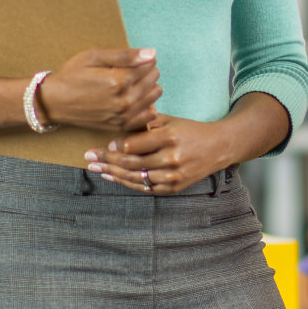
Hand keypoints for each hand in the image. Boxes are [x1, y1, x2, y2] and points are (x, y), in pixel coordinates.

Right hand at [39, 48, 160, 132]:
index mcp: (118, 81)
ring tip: (134, 83)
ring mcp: (123, 116)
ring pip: (154, 97)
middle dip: (148, 73)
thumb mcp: (94, 57)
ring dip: (149, 88)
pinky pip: (149, 116)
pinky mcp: (121, 125)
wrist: (54, 102)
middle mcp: (124, 101)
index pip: (149, 67)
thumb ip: (125, 55)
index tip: (137, 60)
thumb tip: (152, 53)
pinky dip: (147, 105)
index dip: (145, 60)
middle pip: (153, 81)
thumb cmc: (72, 76)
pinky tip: (136, 99)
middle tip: (134, 70)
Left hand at [85, 114, 233, 194]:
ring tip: (97, 169)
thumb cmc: (190, 131)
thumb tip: (119, 126)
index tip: (104, 146)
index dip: (115, 147)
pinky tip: (114, 178)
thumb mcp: (171, 120)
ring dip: (113, 174)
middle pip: (131, 163)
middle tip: (89, 157)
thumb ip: (146, 122)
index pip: (134, 145)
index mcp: (170, 137)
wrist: (218, 147)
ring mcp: (173, 175)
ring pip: (136, 177)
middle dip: (106, 160)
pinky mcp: (174, 187)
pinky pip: (146, 188)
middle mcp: (172, 157)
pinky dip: (128, 183)